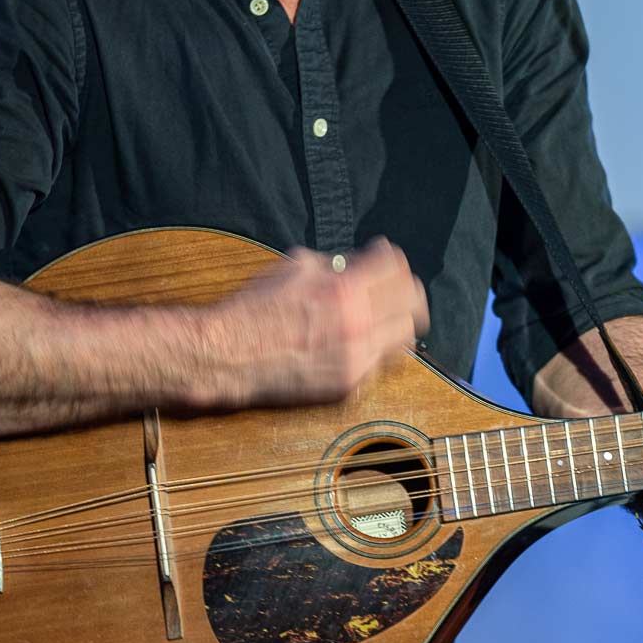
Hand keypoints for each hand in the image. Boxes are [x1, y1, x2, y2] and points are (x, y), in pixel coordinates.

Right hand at [208, 239, 428, 405]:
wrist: (228, 356)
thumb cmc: (255, 309)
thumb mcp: (295, 267)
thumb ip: (334, 265)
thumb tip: (357, 264)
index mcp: (345, 290)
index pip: (395, 267)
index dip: (390, 257)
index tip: (383, 256)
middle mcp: (358, 325)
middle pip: (413, 302)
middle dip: (404, 288)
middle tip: (393, 285)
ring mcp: (357, 359)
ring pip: (406, 337)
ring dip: (397, 320)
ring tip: (383, 314)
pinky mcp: (348, 385)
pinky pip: (381, 363)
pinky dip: (376, 349)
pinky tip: (360, 340)